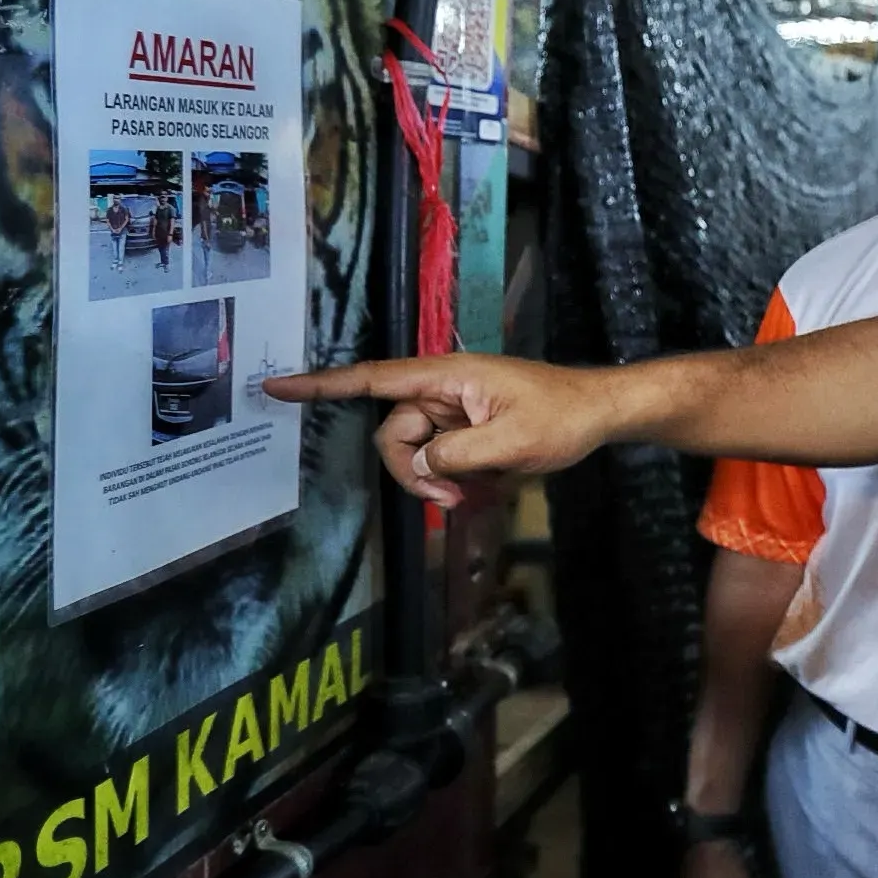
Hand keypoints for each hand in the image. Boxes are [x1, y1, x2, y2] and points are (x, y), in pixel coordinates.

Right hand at [260, 353, 619, 506]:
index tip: (276, 386)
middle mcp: (443, 388)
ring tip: (474, 496)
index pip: (374, 380)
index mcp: (447, 376)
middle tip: (450, 501)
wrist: (602, 413)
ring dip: (436, 480)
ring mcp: (454, 408)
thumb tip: (419, 464)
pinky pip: (441, 455)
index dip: (323, 385)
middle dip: (413, 472)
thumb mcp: (512, 443)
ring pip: (416, 451)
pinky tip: (487, 484)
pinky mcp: (467, 426)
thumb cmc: (563, 417)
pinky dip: (454, 476)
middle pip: (395, 433)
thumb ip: (456, 455)